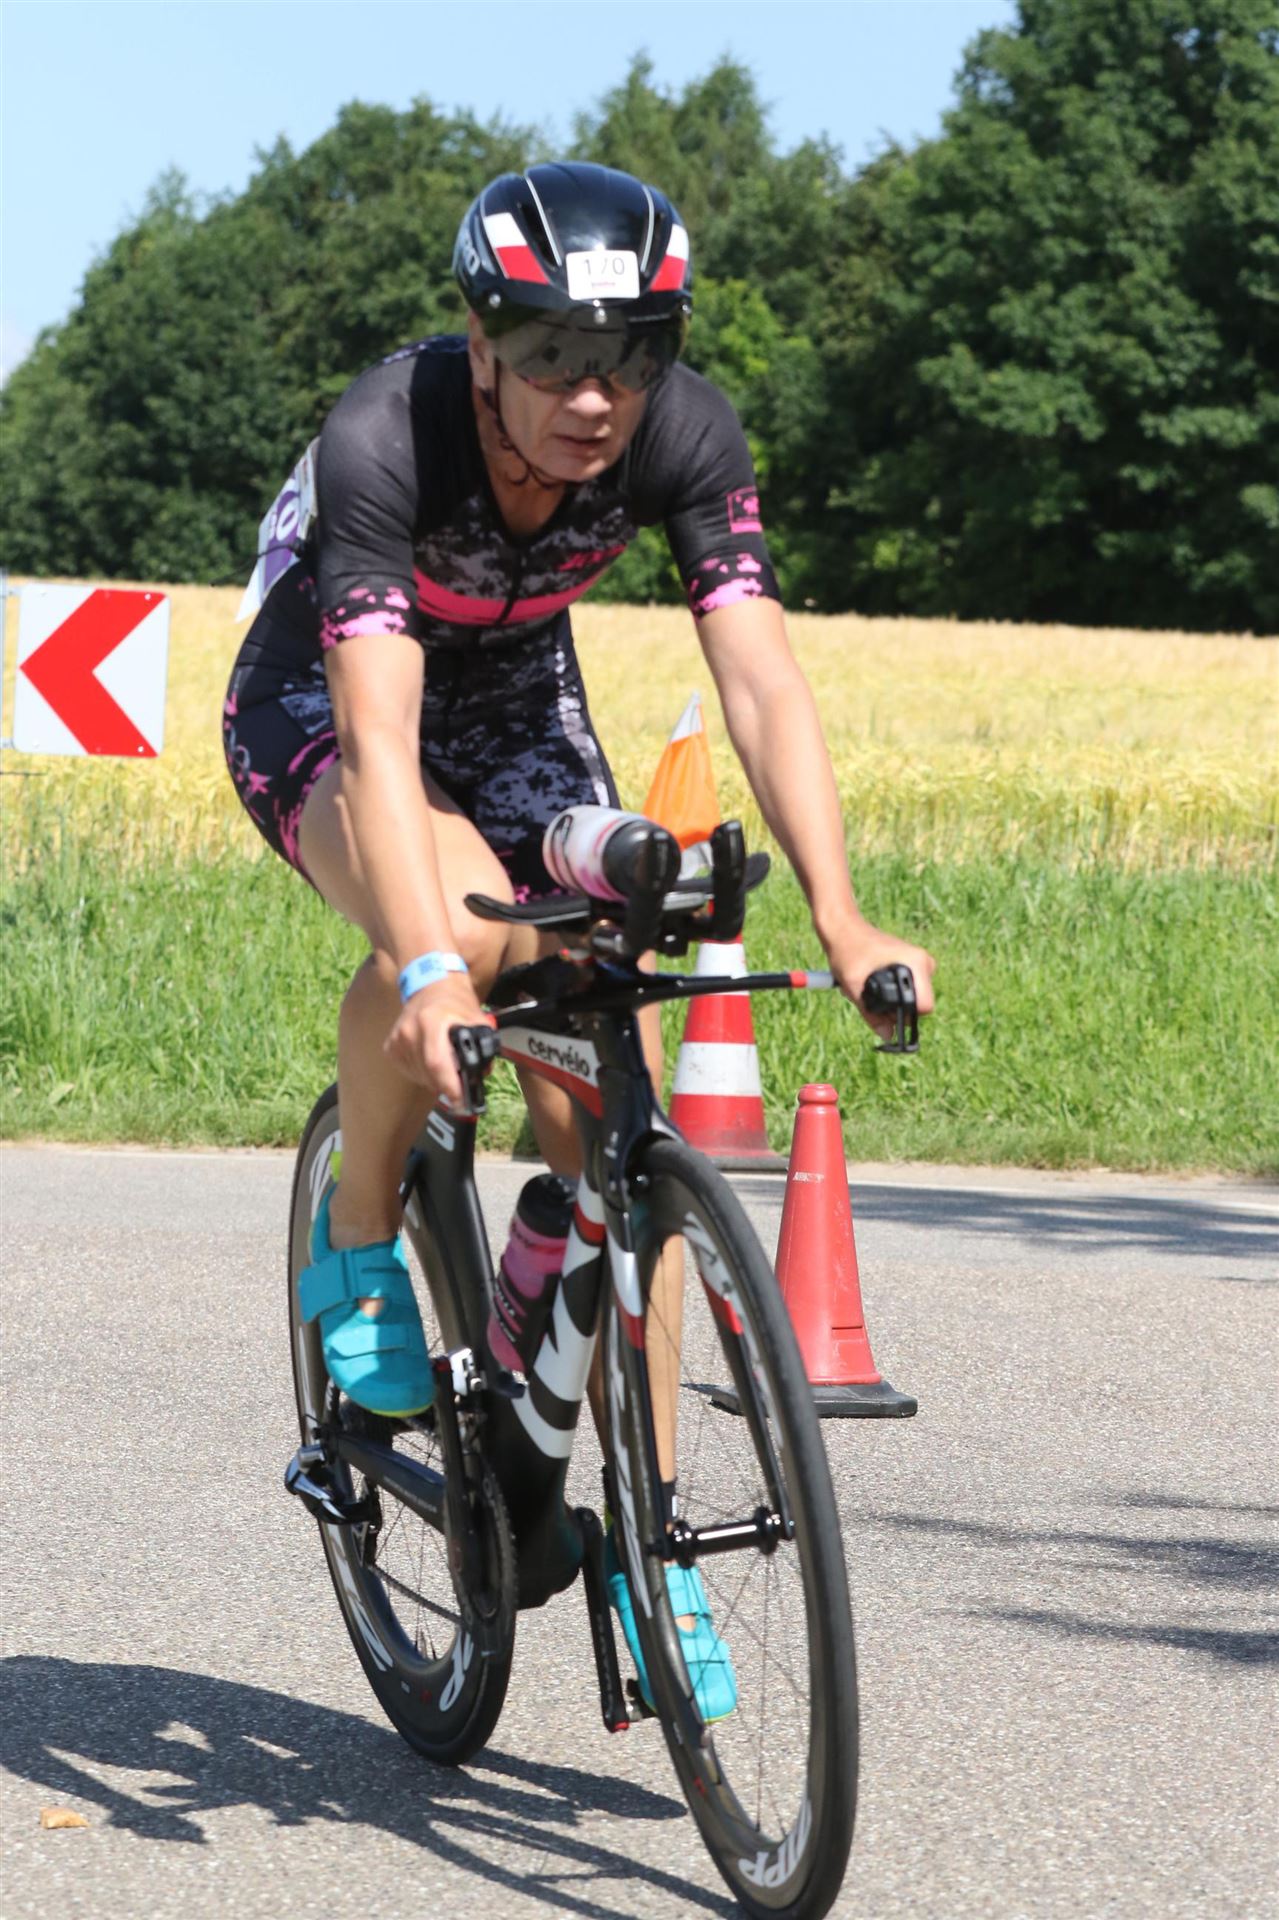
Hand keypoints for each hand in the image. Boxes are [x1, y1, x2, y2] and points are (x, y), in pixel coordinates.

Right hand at [383, 973, 493, 1105]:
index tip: (461, 1101)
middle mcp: (409, 1031)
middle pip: (427, 1074)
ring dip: (434, 1081)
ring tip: (446, 1070)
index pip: (437, 1062)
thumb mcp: (475, 1018)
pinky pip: (408, 1071)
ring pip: (418, 1076)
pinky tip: (430, 1062)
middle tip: (459, 1089)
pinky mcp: (390, 1046)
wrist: (429, 986)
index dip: (449, 1085)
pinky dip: (421, 1074)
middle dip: (446, 1086)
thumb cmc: (455, 1002)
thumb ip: (483, 1044)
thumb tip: (482, 1073)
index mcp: (431, 1022)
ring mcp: (397, 1039)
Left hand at [825, 920, 935, 1043]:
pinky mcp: (911, 964)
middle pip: (918, 1003)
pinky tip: (871, 980)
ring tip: (867, 984)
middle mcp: (923, 962)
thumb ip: (871, 1015)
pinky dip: (889, 991)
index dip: (906, 1016)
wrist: (843, 927)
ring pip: (911, 997)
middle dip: (895, 1008)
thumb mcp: (855, 986)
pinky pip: (906, 988)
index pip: (925, 1005)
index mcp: (916, 963)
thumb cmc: (848, 951)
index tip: (885, 1014)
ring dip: (890, 1000)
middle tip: (869, 995)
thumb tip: (887, 1036)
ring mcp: (919, 963)